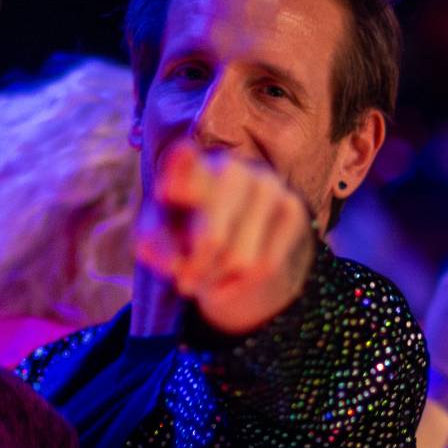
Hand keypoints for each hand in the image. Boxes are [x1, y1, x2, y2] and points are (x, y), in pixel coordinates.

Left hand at [137, 143, 314, 335]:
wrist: (232, 234)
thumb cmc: (184, 230)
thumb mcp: (159, 238)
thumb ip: (156, 246)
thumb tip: (177, 265)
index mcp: (187, 168)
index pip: (183, 163)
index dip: (179, 174)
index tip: (168, 190)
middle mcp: (229, 168)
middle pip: (212, 241)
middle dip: (197, 270)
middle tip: (184, 285)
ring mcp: (265, 184)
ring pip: (240, 259)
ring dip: (220, 278)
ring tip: (209, 274)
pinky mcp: (292, 206)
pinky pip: (266, 265)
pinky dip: (243, 282)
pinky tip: (232, 278)